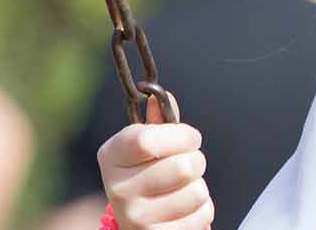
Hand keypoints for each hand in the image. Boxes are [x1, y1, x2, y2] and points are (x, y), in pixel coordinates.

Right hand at [96, 94, 213, 229]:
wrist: (139, 220)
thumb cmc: (147, 174)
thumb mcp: (147, 144)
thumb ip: (158, 121)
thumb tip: (160, 97)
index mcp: (112, 155)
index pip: (150, 139)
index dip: (181, 135)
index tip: (189, 138)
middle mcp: (118, 188)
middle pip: (184, 166)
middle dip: (196, 161)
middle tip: (186, 165)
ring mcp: (135, 216)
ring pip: (197, 191)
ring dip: (199, 187)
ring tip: (182, 188)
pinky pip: (202, 214)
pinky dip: (202, 209)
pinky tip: (183, 209)